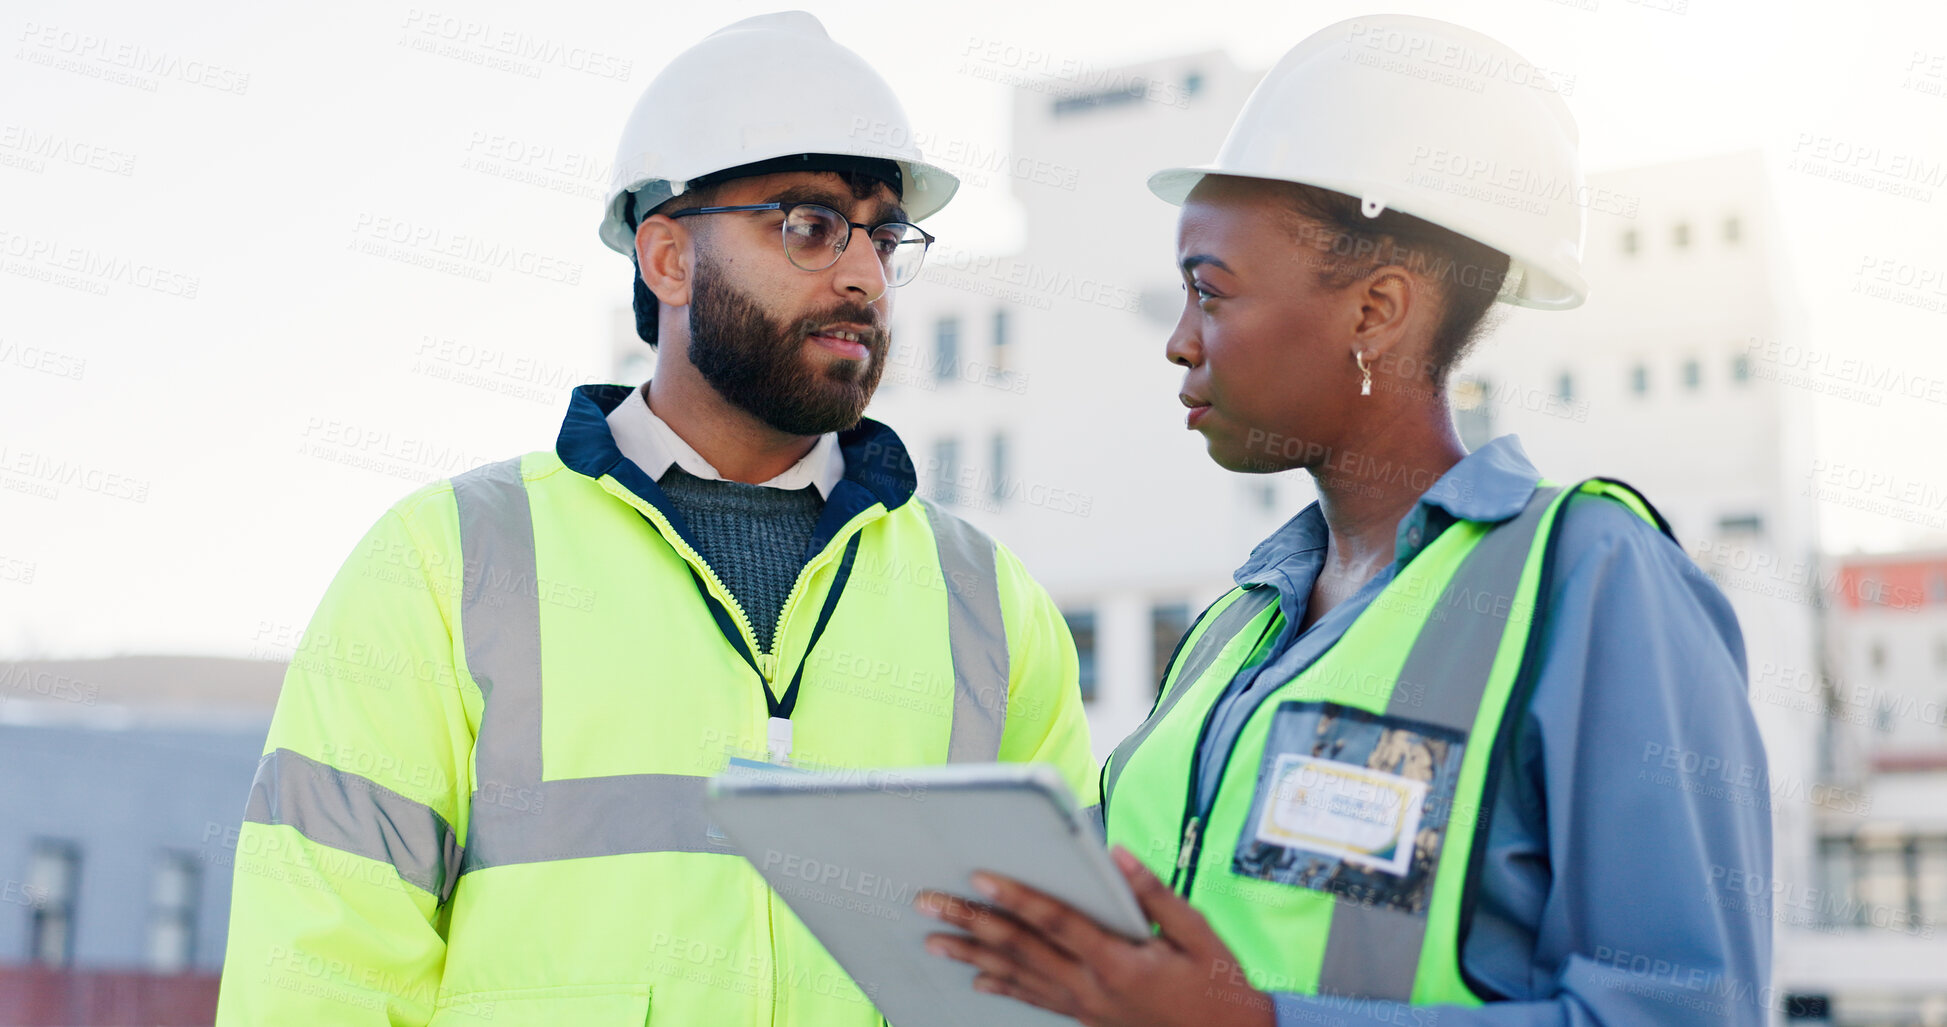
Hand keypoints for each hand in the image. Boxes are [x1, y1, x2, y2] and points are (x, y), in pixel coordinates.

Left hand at [916, 845, 1273, 1026]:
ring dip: (972, 956)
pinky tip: (976, 980)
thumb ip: (1154, 895)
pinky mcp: (1086, 1016)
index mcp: (1117, 960)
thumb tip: (1117, 855)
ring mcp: (1085, 1005)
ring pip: (1017, 976)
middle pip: (1020, 949)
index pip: (1056, 922)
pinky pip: (1035, 999)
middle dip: (971, 923)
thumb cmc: (1217, 985)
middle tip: (929, 904)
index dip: (1017, 898)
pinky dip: (1003, 987)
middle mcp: (1091, 985)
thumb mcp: (1198, 933)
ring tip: (934, 941)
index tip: (981, 877)